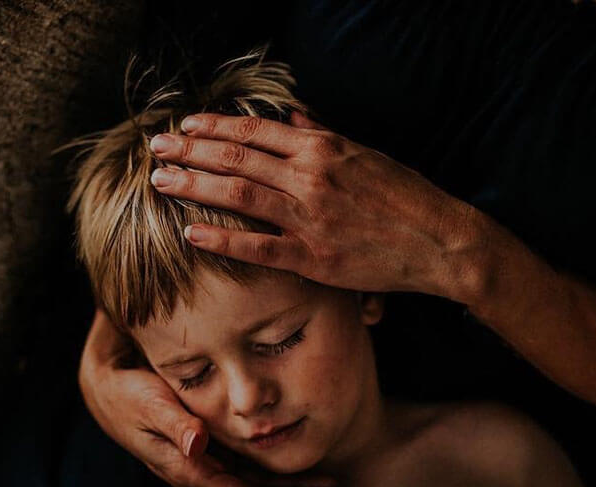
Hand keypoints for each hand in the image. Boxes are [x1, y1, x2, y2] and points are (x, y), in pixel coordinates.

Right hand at [78, 309, 341, 486]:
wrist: (108, 387)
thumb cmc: (127, 391)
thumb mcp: (146, 401)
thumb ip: (172, 422)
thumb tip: (197, 444)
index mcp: (187, 468)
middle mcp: (200, 471)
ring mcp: (206, 462)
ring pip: (258, 482)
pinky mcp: (209, 449)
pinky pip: (250, 466)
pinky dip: (277, 471)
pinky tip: (302, 470)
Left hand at [147, 110, 470, 294]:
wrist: (439, 242)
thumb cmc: (404, 198)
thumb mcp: (365, 155)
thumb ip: (323, 136)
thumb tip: (291, 120)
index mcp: (323, 147)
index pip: (255, 130)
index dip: (214, 126)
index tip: (185, 125)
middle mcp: (311, 176)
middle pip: (237, 156)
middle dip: (190, 150)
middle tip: (156, 148)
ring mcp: (310, 217)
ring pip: (238, 194)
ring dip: (194, 185)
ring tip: (160, 181)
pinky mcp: (313, 257)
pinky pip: (257, 246)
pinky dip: (222, 237)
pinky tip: (191, 232)